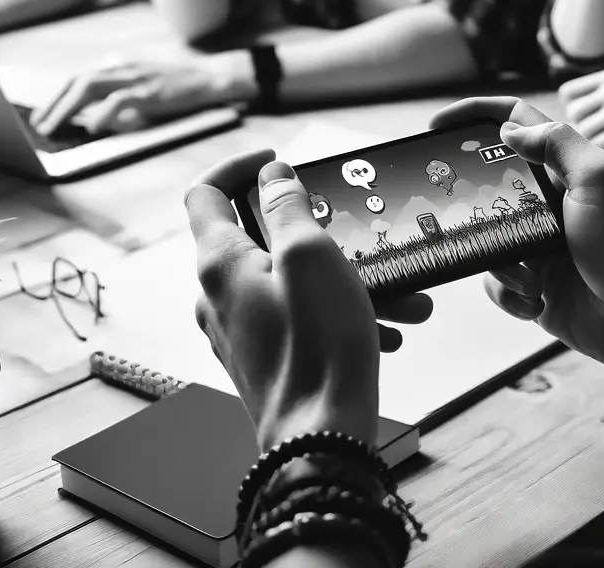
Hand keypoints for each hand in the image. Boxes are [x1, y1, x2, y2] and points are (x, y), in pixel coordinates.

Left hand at [29, 58, 226, 135]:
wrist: (210, 79)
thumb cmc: (179, 88)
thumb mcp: (144, 89)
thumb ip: (120, 98)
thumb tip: (92, 119)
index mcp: (121, 68)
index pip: (80, 78)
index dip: (57, 95)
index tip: (41, 115)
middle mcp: (123, 68)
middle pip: (78, 81)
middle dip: (54, 103)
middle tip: (38, 126)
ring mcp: (136, 78)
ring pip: (90, 86)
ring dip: (67, 108)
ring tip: (53, 127)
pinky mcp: (150, 90)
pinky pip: (119, 99)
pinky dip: (102, 113)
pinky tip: (92, 127)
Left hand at [188, 150, 432, 449]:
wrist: (322, 442)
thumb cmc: (317, 350)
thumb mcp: (311, 257)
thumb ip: (287, 207)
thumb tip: (272, 176)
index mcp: (220, 263)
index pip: (205, 192)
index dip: (239, 167)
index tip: (278, 162)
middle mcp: (219, 295)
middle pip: (257, 235)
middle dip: (317, 229)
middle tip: (354, 231)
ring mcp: (238, 329)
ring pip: (288, 279)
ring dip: (342, 275)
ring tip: (398, 292)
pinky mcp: (262, 355)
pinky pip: (298, 315)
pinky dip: (337, 309)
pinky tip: (386, 326)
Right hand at [430, 97, 603, 376]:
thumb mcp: (600, 180)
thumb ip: (557, 144)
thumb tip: (509, 129)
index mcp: (565, 169)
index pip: (516, 124)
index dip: (476, 115)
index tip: (437, 125)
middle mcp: (549, 202)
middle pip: (489, 182)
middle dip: (470, 199)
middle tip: (448, 208)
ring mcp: (538, 244)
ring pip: (486, 236)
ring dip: (499, 259)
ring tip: (528, 275)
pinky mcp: (533, 284)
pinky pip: (495, 280)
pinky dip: (508, 292)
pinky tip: (534, 300)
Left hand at [558, 68, 603, 160]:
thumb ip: (588, 98)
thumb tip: (544, 117)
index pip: (567, 93)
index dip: (574, 109)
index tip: (591, 117)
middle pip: (572, 113)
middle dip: (582, 126)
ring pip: (581, 130)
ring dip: (592, 140)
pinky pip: (594, 145)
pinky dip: (601, 151)